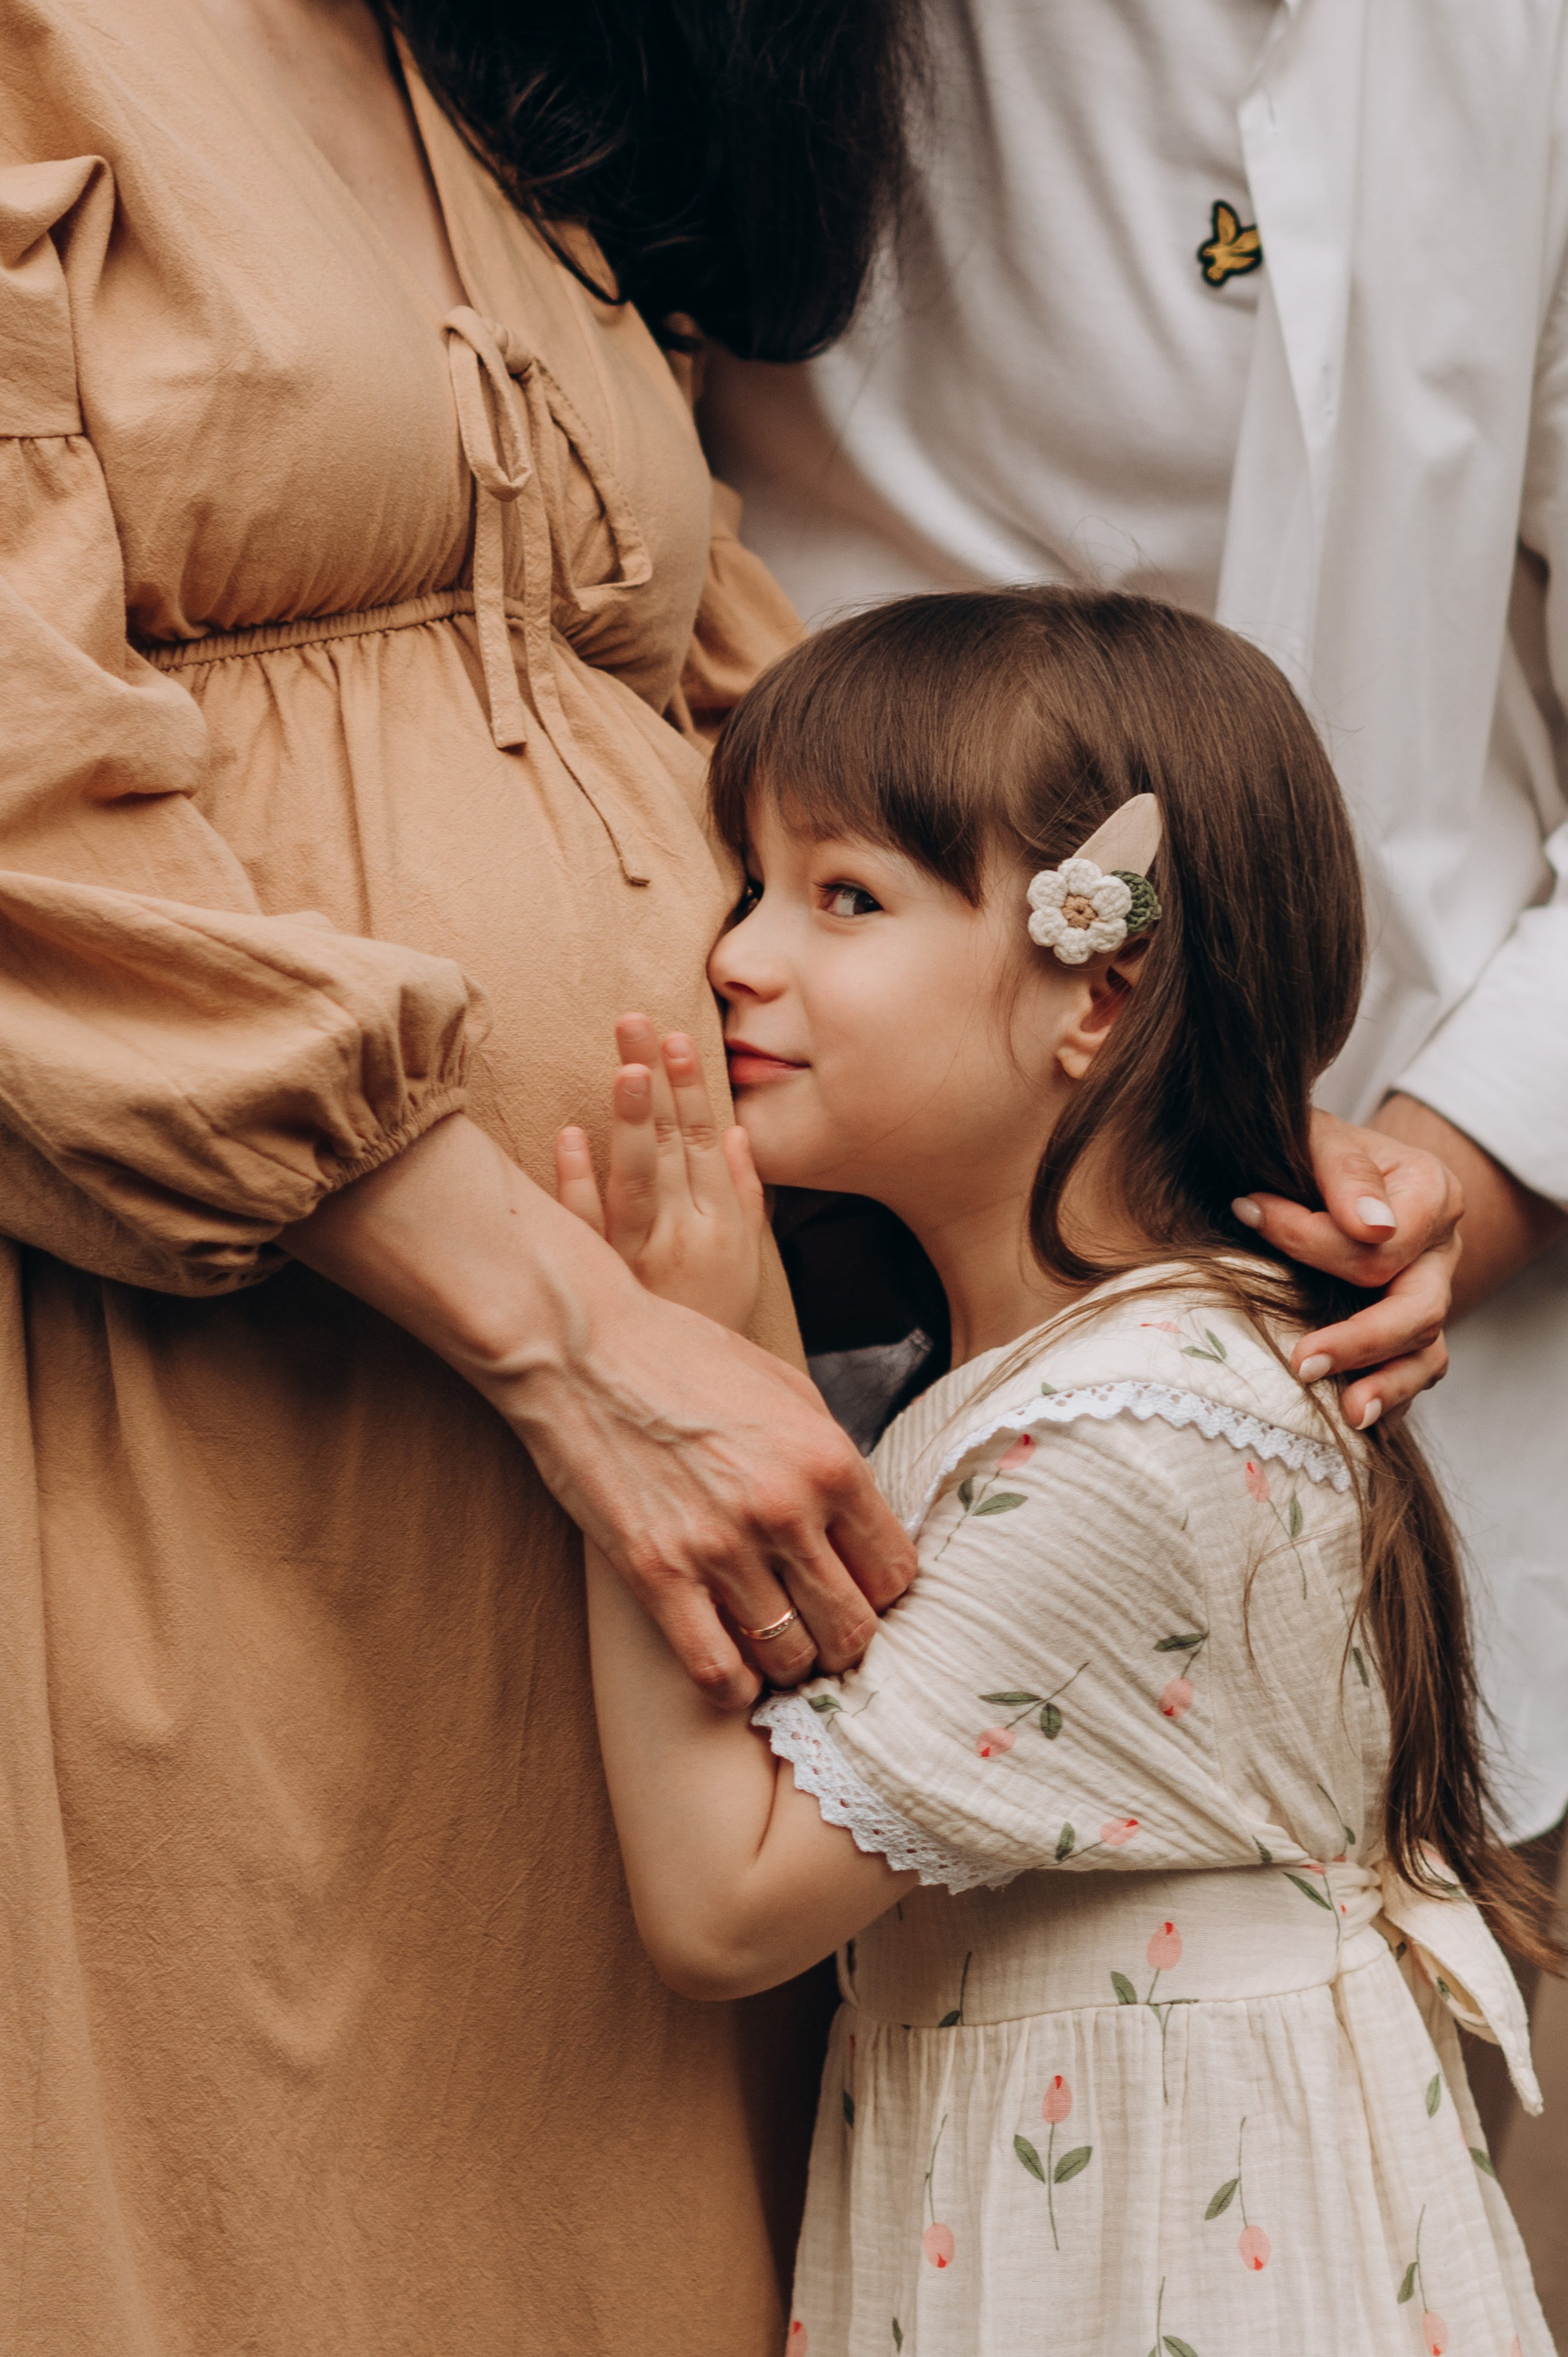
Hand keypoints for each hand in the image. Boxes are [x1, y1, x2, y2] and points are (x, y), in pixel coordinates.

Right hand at [283, 1111, 915, 1706]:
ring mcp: (719, 1548)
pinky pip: (716, 1671)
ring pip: (792, 1659)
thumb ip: (831, 1461)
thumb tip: (861, 1526)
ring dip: (791, 1663)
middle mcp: (784, 1510)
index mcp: (828, 1460)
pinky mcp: (657, 1575)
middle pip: (853, 1628)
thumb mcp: (787, 1390)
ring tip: (776, 1644)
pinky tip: (734, 1670)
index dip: (882, 1592)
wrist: (581, 1350)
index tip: (859, 1590)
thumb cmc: (684, 1360)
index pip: (895, 1572)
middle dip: (845, 1638)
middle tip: (821, 1627)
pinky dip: (734, 1685)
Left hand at [555, 1014, 763, 1332]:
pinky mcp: (602, 1280)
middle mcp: (685, 1238)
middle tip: (637, 1025)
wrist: (686, 1400)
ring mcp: (640, 1259)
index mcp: (723, 1227)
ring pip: (637, 1180)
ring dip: (632, 1122)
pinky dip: (578, 1182)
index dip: (694, 1090)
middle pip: (673, 1148)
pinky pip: (589, 1227)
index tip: (680, 1038)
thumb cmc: (712, 1320)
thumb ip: (745, 1195)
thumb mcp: (745, 1260)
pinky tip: (570, 1137)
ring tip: (626, 1068)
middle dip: (659, 1083)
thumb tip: (739, 1134)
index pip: (708, 1144)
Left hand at [1233, 1107, 1460, 1428]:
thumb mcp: (1319, 1135)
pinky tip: (1353, 1423)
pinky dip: (1387, 1398)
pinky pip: (1412, 1374)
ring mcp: (1429, 1294)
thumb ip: (1343, 1170)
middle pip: (1419, 1310)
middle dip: (1360, 1340)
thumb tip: (1371, 1227)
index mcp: (1431, 1195)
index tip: (1245, 1210)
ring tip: (1348, 1413)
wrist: (1316, 1165)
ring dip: (1386, 1386)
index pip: (1379, 1245)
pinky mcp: (1408, 1331)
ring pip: (1426, 1353)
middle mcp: (1439, 1251)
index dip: (1311, 1239)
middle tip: (1301, 1363)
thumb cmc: (1311, 1149)